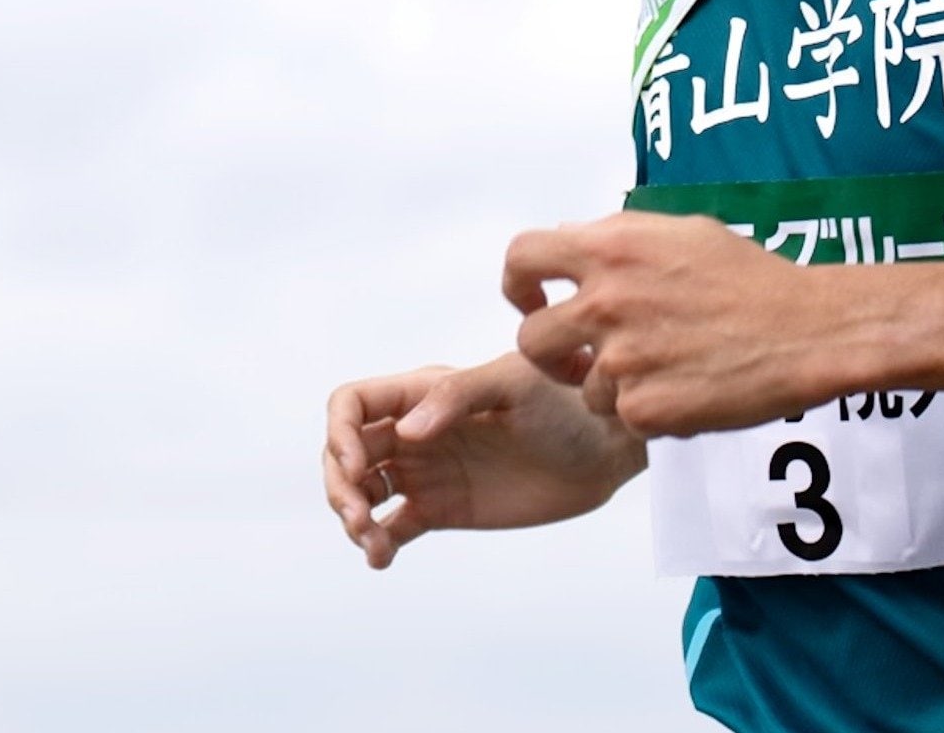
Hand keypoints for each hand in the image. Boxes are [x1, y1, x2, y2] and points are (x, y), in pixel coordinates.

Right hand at [321, 353, 645, 568]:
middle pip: (346, 453)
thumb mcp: (513, 384)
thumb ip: (458, 397)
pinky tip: (381, 558)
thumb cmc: (564, 401)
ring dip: (352, 516)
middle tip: (359, 517)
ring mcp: (426, 471)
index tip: (357, 465)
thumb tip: (405, 433)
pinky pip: (393, 528)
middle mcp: (415, 431)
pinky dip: (377, 544)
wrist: (604, 450)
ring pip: (362, 493)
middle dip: (339, 484)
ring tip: (372, 542)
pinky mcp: (442, 509)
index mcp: (423, 392)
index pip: (353, 404)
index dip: (339, 433)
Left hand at [506, 210, 861, 436]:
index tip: (535, 301)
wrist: (809, 330)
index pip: (522, 258)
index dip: (519, 285)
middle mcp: (606, 301)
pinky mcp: (644, 409)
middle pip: (531, 340)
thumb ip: (619, 240)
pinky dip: (649, 411)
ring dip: (612, 387)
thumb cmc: (752, 279)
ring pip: (582, 388)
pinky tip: (688, 389)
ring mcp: (622, 359)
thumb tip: (570, 244)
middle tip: (580, 360)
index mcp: (612, 248)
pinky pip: (623, 417)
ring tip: (667, 370)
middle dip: (551, 356)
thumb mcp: (681, 233)